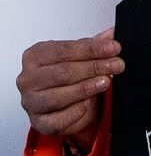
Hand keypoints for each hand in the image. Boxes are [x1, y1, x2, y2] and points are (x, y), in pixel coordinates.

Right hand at [16, 27, 122, 151]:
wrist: (65, 106)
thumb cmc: (69, 78)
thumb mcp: (81, 57)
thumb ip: (94, 45)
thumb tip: (111, 33)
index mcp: (35, 57)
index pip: (64, 50)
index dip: (91, 49)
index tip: (113, 48)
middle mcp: (28, 79)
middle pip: (62, 72)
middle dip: (94, 67)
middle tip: (116, 65)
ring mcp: (30, 102)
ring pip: (58, 96)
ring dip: (86, 88)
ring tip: (106, 82)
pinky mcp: (39, 122)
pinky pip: (57, 119)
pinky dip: (75, 112)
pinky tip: (88, 103)